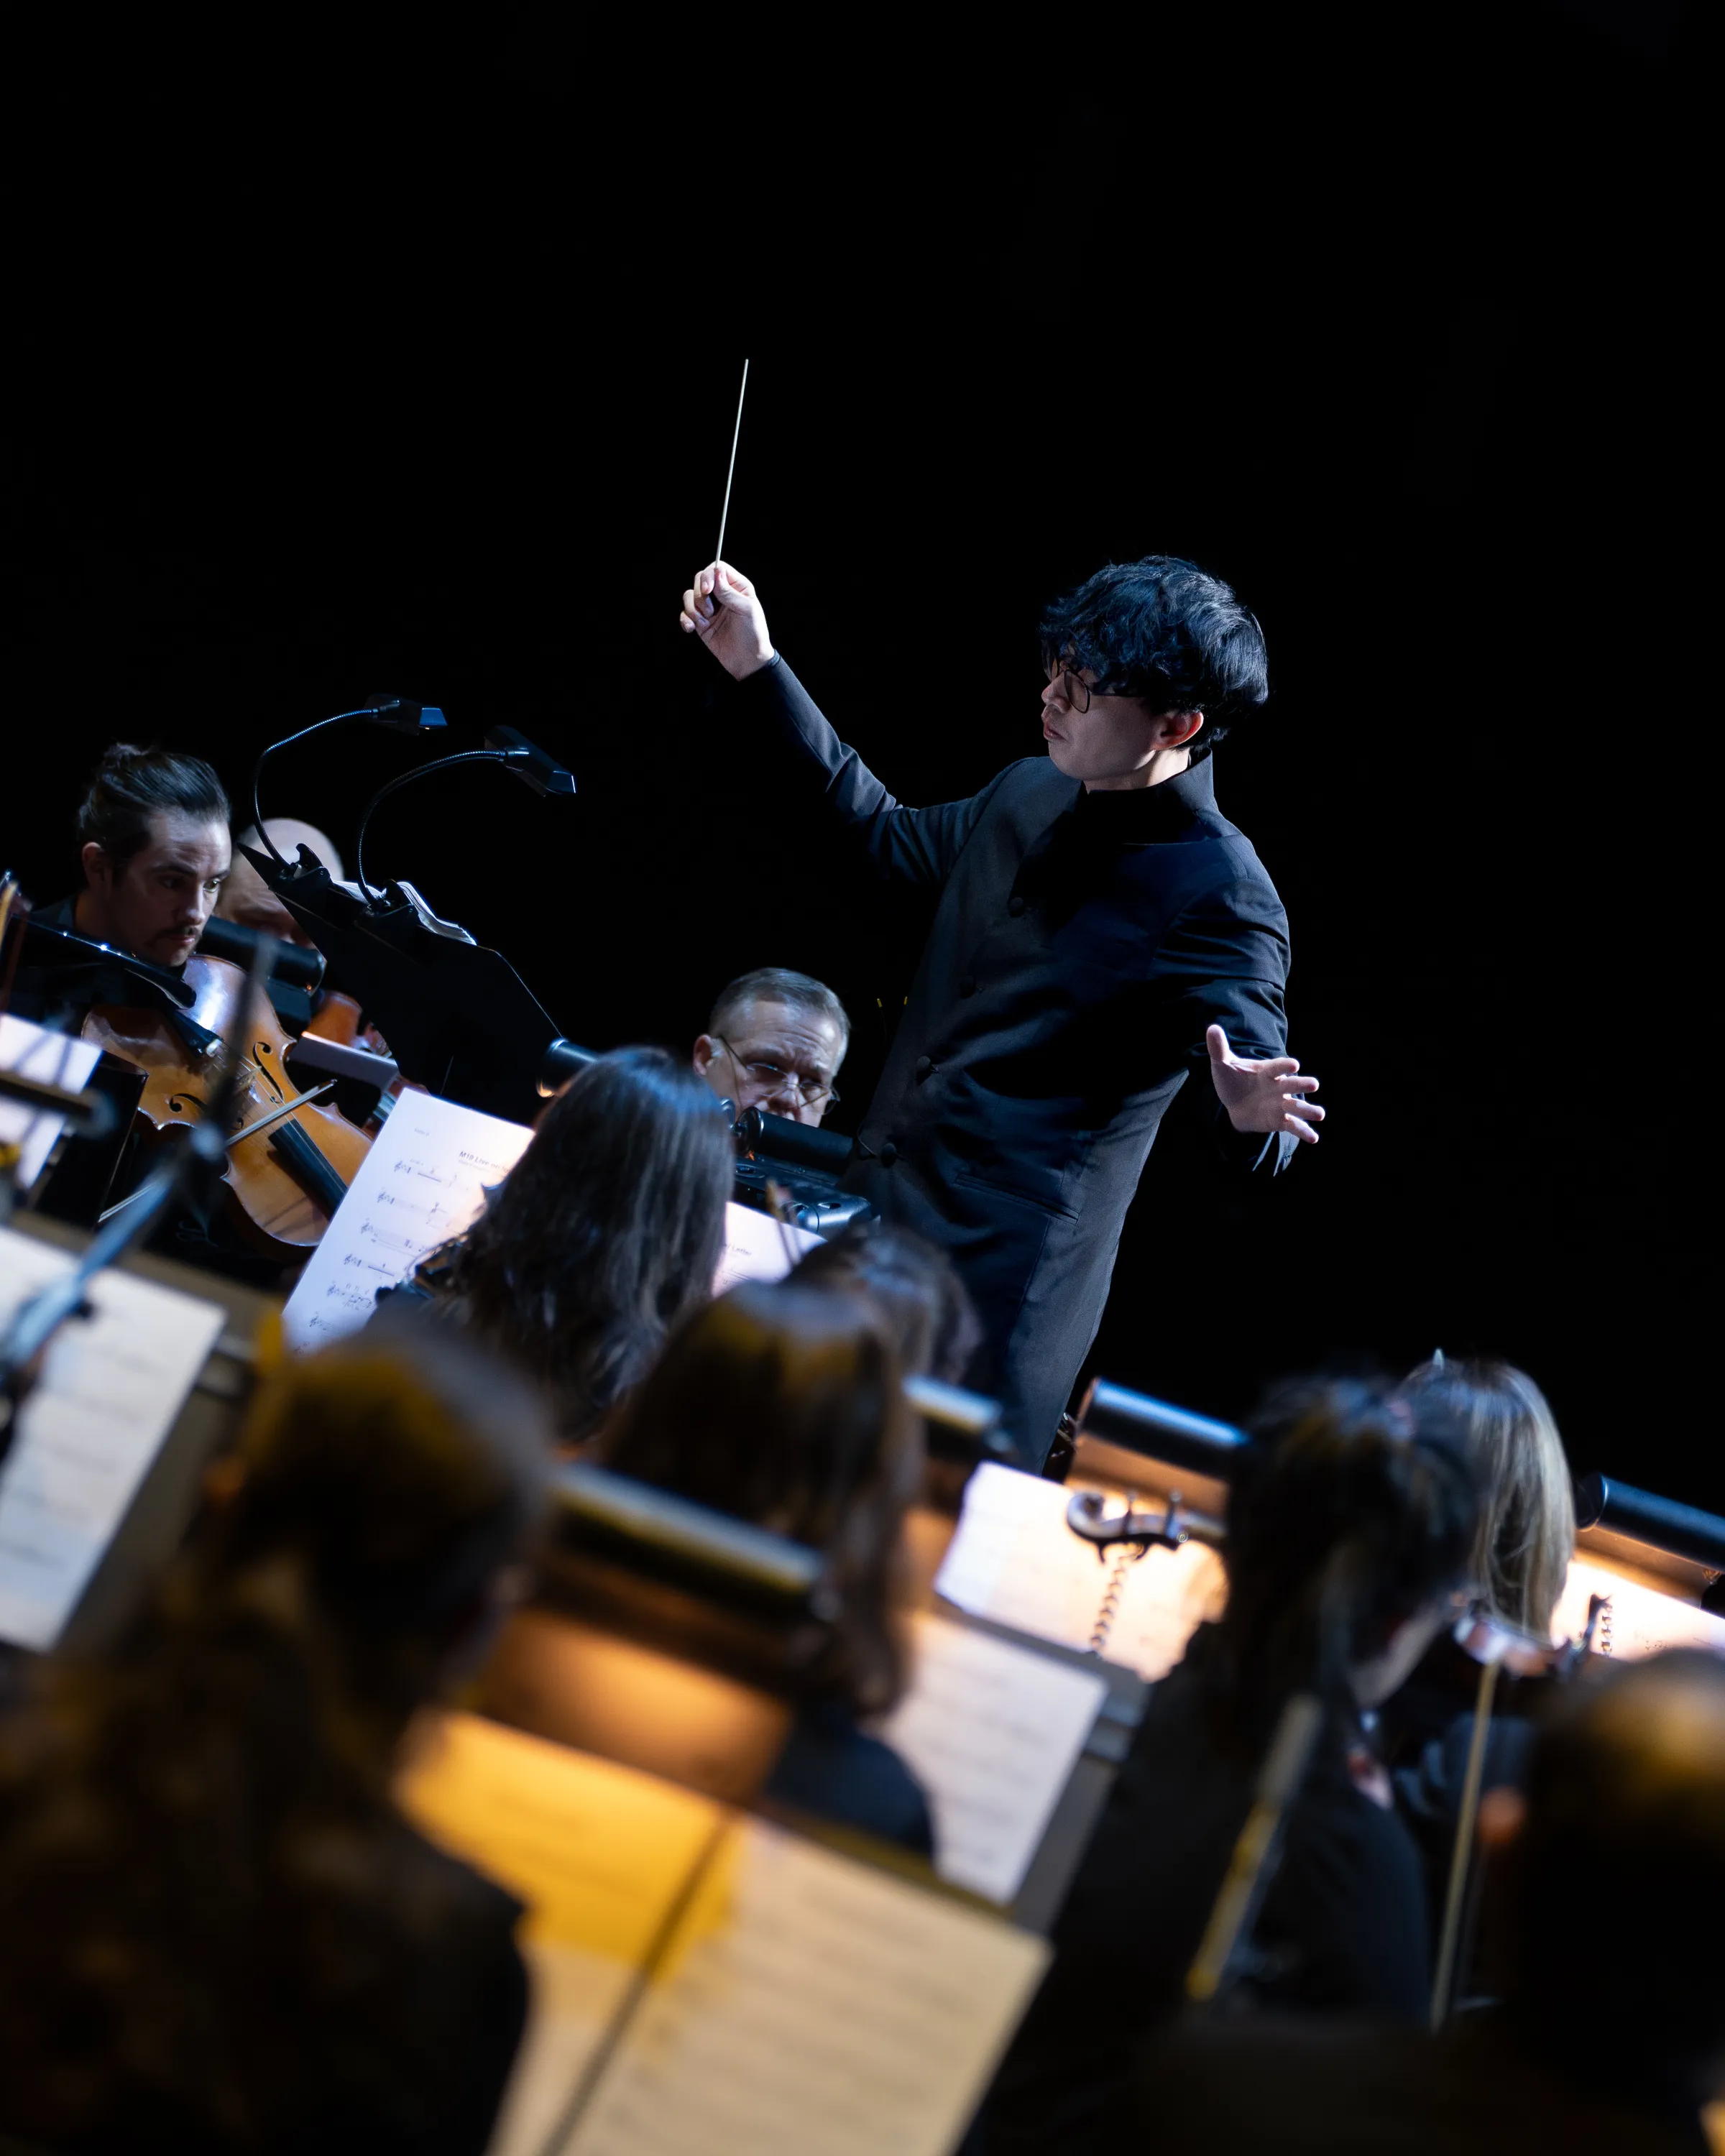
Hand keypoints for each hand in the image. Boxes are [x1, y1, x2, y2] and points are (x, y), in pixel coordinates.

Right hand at [678, 560, 773, 680]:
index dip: (709, 575)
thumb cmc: (753, 634)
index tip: (708, 590)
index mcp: (737, 587)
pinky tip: (692, 628)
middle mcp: (722, 594)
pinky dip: (685, 619)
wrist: (747, 660)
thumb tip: (716, 572)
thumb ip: (729, 591)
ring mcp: (710, 608)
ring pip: (690, 595)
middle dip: (700, 594)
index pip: (718, 569)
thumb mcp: (746, 609)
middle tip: (709, 611)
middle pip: (700, 579)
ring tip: (704, 622)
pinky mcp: (701, 622)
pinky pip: (685, 613)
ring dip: (692, 608)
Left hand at [1206, 1023, 1323, 1144]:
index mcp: (1267, 1071)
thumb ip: (1219, 1048)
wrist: (1233, 1103)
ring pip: (1297, 1107)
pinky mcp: (1280, 1120)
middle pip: (1293, 1084)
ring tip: (1320, 1114)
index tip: (1294, 1065)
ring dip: (1308, 1110)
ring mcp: (1281, 1104)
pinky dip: (1304, 1132)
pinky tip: (1314, 1139)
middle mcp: (1278, 1086)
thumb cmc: (1232, 1080)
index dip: (1285, 1065)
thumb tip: (1212, 1028)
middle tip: (1314, 1084)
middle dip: (1302, 1084)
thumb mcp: (1222, 1064)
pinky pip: (1294, 1126)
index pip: (1277, 1066)